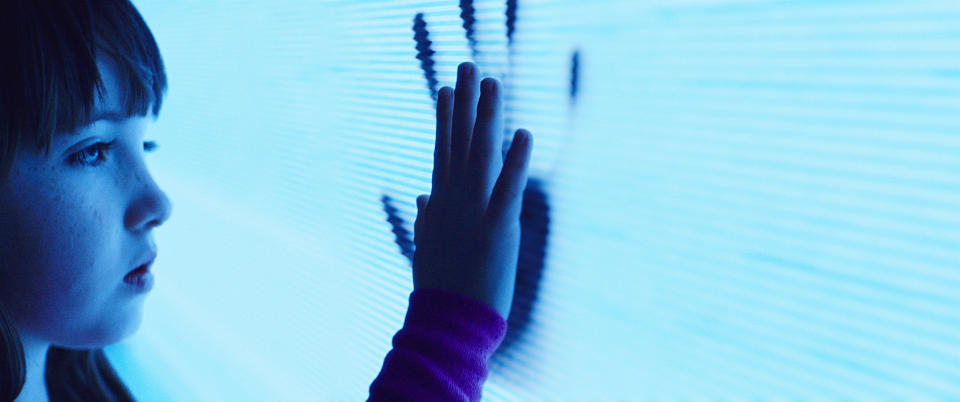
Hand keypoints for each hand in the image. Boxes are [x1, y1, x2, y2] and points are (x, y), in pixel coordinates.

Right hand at [412, 62, 532, 319]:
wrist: (447, 322)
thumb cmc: (441, 287)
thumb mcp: (427, 246)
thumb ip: (424, 217)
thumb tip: (419, 198)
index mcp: (439, 203)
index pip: (443, 151)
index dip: (447, 118)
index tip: (447, 88)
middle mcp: (452, 200)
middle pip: (458, 142)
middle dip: (464, 103)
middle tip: (468, 67)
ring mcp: (473, 211)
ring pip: (480, 155)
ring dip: (486, 117)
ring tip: (491, 83)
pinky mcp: (496, 228)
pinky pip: (507, 188)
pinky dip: (516, 160)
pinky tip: (524, 132)